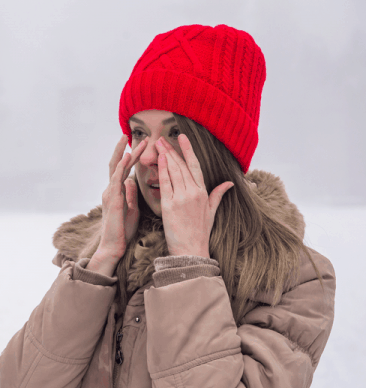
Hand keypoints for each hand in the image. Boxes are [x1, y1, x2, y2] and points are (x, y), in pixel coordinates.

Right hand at [91, 135, 146, 269]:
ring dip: (123, 152)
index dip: (131, 156)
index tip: (140, 144)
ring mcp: (110, 193)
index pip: (124, 169)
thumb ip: (130, 194)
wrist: (113, 247)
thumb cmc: (123, 231)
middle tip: (128, 133)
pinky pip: (116, 179)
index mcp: (116, 192)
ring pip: (115, 168)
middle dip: (123, 148)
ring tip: (128, 139)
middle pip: (116, 164)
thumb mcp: (131, 209)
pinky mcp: (112, 199)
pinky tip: (126, 157)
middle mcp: (111, 190)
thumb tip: (131, 181)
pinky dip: (121, 166)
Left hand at [155, 135, 233, 257]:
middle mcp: (193, 193)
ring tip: (158, 144)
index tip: (182, 137)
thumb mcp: (211, 211)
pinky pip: (165, 184)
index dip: (188, 150)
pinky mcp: (169, 205)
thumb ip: (218, 194)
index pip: (195, 166)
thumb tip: (230, 183)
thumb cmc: (200, 232)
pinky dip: (162, 170)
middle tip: (162, 138)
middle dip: (172, 150)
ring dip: (166, 156)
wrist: (191, 250)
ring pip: (174, 171)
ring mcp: (181, 198)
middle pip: (182, 166)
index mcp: (203, 192)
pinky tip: (160, 159)